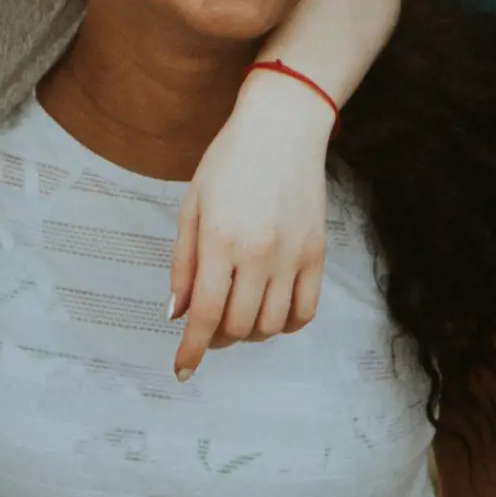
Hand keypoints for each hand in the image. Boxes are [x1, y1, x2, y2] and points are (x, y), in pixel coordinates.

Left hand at [172, 71, 335, 378]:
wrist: (282, 128)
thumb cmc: (229, 162)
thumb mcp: (192, 207)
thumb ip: (183, 264)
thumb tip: (177, 314)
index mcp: (220, 242)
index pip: (205, 315)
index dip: (192, 349)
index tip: (183, 369)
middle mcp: (258, 254)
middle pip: (237, 326)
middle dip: (216, 339)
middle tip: (207, 330)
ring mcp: (292, 256)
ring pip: (271, 325)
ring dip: (248, 333)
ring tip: (236, 317)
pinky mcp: (318, 253)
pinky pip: (306, 311)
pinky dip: (286, 324)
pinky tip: (270, 313)